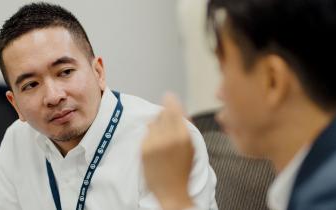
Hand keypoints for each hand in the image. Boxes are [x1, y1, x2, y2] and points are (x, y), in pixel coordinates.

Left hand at [141, 93, 194, 209]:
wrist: (171, 191)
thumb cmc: (183, 172)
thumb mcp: (192, 148)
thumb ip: (187, 127)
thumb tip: (181, 109)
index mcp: (183, 136)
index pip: (174, 109)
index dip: (170, 101)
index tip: (168, 96)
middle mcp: (168, 137)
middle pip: (162, 113)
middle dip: (163, 113)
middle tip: (165, 117)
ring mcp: (154, 143)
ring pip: (152, 122)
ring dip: (156, 125)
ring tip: (161, 137)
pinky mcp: (143, 149)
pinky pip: (146, 133)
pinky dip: (150, 135)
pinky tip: (155, 145)